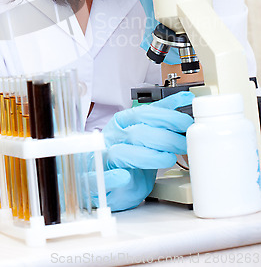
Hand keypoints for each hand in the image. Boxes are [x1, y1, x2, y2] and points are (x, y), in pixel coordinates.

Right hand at [89, 91, 193, 210]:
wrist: (114, 185)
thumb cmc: (131, 157)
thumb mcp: (147, 133)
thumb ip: (162, 117)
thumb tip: (184, 98)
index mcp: (121, 122)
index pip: (144, 113)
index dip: (167, 116)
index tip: (185, 122)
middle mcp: (112, 137)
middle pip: (137, 133)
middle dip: (165, 138)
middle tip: (183, 144)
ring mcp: (103, 158)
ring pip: (121, 153)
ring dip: (149, 156)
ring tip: (169, 160)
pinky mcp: (99, 179)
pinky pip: (104, 176)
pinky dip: (114, 177)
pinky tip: (126, 177)